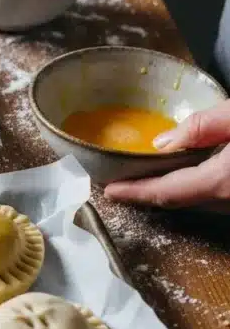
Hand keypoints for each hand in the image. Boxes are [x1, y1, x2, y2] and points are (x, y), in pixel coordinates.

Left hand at [105, 102, 229, 211]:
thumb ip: (202, 126)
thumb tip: (162, 142)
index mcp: (222, 181)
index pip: (167, 191)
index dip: (135, 192)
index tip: (110, 191)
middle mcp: (229, 201)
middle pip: (180, 200)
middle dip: (150, 191)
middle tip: (123, 181)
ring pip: (200, 202)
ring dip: (175, 190)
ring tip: (148, 176)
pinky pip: (216, 199)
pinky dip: (196, 188)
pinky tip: (189, 172)